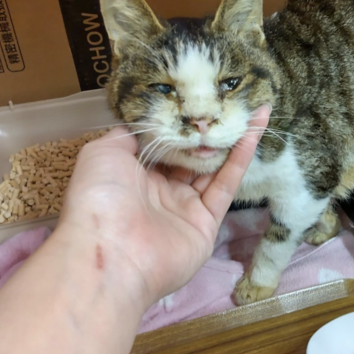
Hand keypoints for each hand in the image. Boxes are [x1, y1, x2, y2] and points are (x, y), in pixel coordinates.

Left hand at [58, 105, 270, 309]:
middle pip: (191, 156)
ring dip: (231, 139)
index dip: (180, 124)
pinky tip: (253, 132)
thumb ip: (127, 135)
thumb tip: (146, 124)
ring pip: (213, 168)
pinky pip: (226, 185)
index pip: (163, 145)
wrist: (113, 253)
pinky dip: (240, 159)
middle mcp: (161, 191)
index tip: (197, 100)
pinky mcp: (207, 223)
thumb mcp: (102, 153)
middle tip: (230, 101)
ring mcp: (185, 208)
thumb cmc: (100, 198)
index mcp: (134, 176)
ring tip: (251, 109)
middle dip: (208, 130)